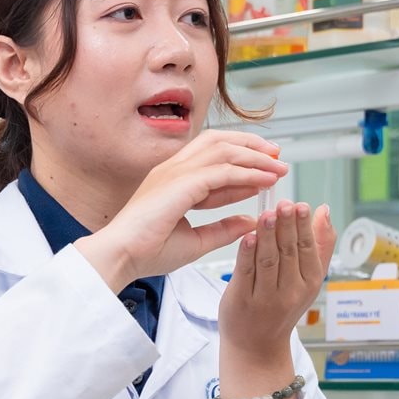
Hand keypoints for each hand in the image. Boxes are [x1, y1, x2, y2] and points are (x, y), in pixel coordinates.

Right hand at [75, 130, 286, 289]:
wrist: (120, 257)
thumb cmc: (147, 252)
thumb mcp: (195, 241)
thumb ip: (223, 229)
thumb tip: (250, 222)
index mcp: (171, 180)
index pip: (212, 160)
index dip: (242, 162)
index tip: (266, 169)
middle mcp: (173, 169)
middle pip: (218, 141)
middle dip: (250, 145)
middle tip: (277, 155)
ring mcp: (175, 172)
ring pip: (223, 150)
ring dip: (254, 155)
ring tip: (277, 164)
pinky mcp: (181, 182)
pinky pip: (223, 170)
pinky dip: (248, 172)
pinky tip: (266, 179)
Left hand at [215, 200, 333, 398]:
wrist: (257, 347)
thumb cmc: (282, 308)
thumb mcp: (308, 280)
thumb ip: (318, 245)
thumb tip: (324, 210)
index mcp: (309, 283)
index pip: (308, 249)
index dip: (304, 226)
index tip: (300, 204)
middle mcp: (290, 292)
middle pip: (289, 252)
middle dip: (287, 226)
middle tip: (284, 203)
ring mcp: (266, 298)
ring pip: (268, 260)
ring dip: (267, 235)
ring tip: (266, 213)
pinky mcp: (242, 300)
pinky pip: (246, 273)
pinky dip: (247, 253)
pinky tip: (247, 235)